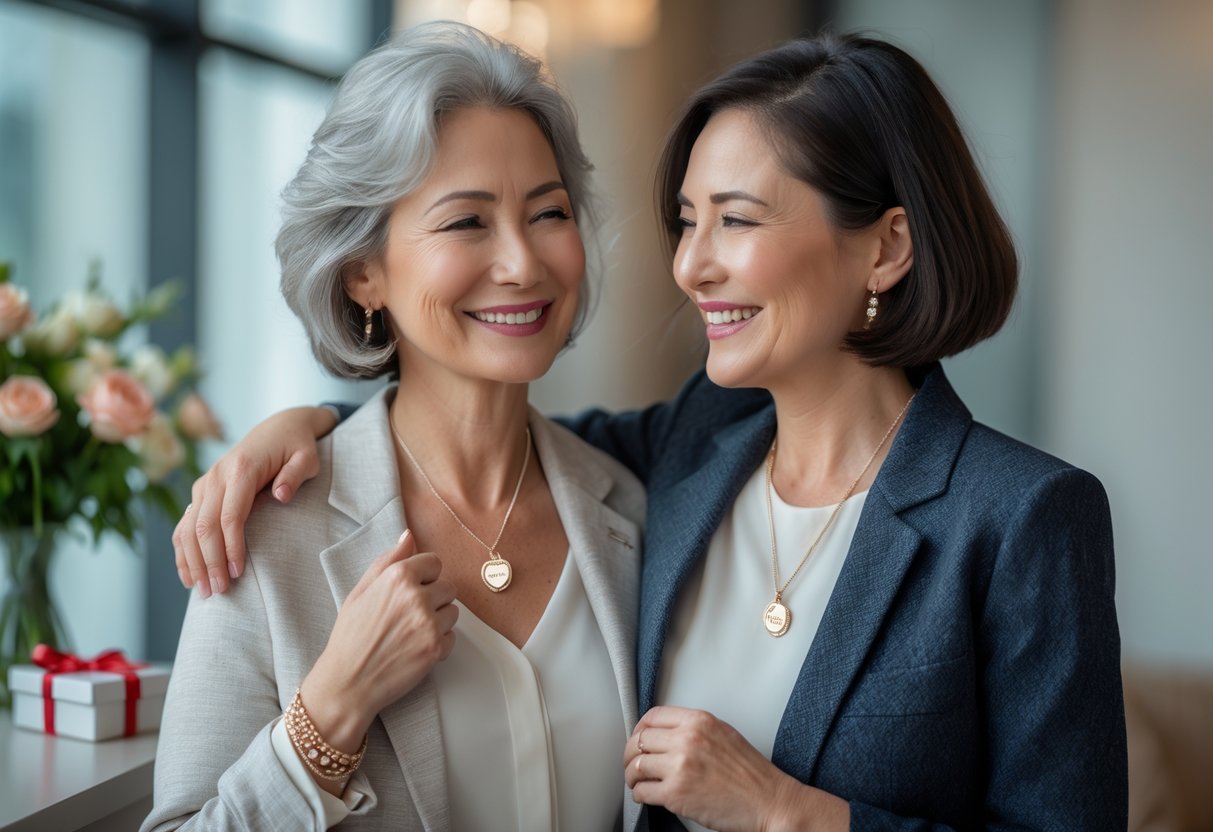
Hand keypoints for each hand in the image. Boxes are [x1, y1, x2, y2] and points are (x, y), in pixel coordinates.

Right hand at [173, 405, 335, 596]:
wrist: (279, 426)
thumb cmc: (297, 445)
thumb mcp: (307, 456)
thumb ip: (295, 474)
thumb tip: (281, 495)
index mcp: (241, 468)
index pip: (230, 515)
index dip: (231, 546)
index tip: (237, 573)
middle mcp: (217, 475)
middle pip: (204, 525)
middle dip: (209, 561)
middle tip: (218, 591)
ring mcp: (206, 483)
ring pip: (188, 526)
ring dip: (192, 560)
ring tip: (202, 590)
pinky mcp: (202, 490)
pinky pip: (185, 523)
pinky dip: (183, 549)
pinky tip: (188, 574)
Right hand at [300, 530, 457, 750]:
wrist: (347, 683)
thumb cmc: (350, 637)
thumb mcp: (360, 591)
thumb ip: (388, 561)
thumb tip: (408, 536)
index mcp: (397, 577)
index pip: (434, 562)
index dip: (424, 577)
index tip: (412, 590)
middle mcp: (416, 597)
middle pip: (448, 587)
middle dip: (434, 599)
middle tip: (410, 615)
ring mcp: (428, 624)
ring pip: (453, 612)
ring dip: (438, 621)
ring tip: (411, 633)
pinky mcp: (435, 649)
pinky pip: (452, 637)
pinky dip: (438, 644)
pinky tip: (415, 648)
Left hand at [623, 706, 847, 831]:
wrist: (768, 801)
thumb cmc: (751, 773)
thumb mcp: (723, 734)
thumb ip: (694, 729)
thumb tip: (665, 734)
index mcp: (699, 721)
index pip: (653, 716)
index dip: (640, 728)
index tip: (638, 737)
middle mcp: (687, 739)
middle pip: (639, 740)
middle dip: (630, 753)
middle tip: (632, 762)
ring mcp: (680, 766)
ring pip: (636, 765)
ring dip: (632, 775)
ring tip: (637, 781)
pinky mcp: (676, 793)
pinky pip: (643, 791)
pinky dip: (640, 795)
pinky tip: (646, 795)